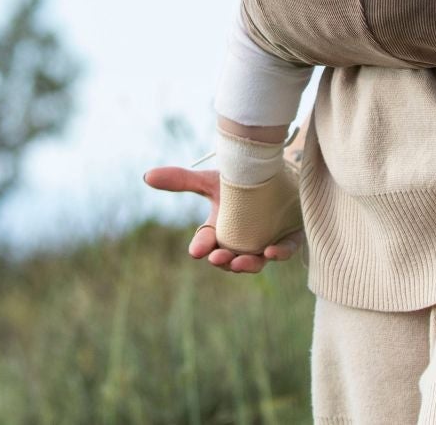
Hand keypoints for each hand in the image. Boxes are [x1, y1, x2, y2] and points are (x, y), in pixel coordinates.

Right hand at [141, 165, 302, 273]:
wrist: (278, 170)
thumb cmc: (241, 180)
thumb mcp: (211, 179)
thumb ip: (181, 180)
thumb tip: (146, 176)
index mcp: (221, 231)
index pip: (207, 242)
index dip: (201, 247)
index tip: (197, 250)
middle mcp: (242, 243)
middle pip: (230, 259)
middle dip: (223, 261)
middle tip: (217, 257)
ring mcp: (265, 243)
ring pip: (255, 262)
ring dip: (247, 265)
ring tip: (240, 262)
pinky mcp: (288, 238)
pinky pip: (285, 251)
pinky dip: (279, 254)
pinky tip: (272, 252)